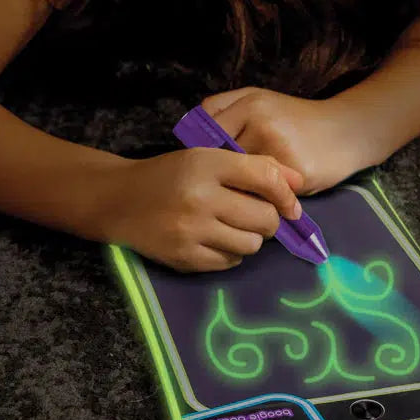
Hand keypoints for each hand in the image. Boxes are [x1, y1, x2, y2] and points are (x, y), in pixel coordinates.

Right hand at [96, 149, 303, 272]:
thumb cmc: (170, 175)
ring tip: (232, 225)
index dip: (287, 194)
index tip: (292, 205)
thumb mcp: (208, 158)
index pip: (265, 178)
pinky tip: (215, 238)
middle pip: (264, 218)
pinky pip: (230, 261)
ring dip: (250, 237)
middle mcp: (200, 197)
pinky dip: (230, 251)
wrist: (119, 200)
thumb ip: (255, 167)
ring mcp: (191, 231)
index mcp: (207, 163)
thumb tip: (300, 182)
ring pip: (251, 244)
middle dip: (268, 219)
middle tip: (255, 214)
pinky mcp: (185, 258)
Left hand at [200, 88, 354, 194]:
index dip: (203, 154)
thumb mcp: (260, 100)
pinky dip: (261, 197)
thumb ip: (224, 109)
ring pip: (241, 179)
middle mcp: (262, 123)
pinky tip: (267, 196)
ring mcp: (279, 148)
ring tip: (245, 193)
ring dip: (239, 190)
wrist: (347, 130)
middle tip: (222, 185)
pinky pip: (265, 192)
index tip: (208, 166)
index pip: (207, 134)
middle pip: (222, 159)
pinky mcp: (295, 172)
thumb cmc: (297, 117)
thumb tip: (191, 134)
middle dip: (221, 174)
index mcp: (250, 103)